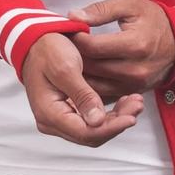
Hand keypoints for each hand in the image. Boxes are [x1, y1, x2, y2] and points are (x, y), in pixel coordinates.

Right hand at [22, 32, 144, 146]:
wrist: (37, 40)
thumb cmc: (48, 50)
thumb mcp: (66, 68)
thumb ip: (82, 95)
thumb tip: (97, 121)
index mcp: (49, 113)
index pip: (85, 133)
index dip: (111, 128)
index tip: (131, 118)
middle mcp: (52, 121)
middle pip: (91, 134)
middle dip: (117, 123)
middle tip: (137, 105)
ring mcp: (60, 118)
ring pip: (94, 129)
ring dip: (116, 118)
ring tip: (136, 102)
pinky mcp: (69, 111)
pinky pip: (91, 120)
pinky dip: (109, 113)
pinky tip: (124, 101)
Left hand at [65, 0, 174, 97]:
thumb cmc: (154, 20)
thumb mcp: (130, 4)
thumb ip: (101, 9)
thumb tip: (73, 16)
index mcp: (134, 44)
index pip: (92, 46)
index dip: (74, 39)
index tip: (67, 31)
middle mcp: (134, 69)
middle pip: (90, 67)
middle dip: (72, 56)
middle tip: (62, 46)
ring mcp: (133, 85)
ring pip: (93, 84)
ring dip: (78, 73)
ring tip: (68, 58)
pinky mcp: (131, 92)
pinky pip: (102, 94)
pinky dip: (89, 86)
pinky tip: (81, 73)